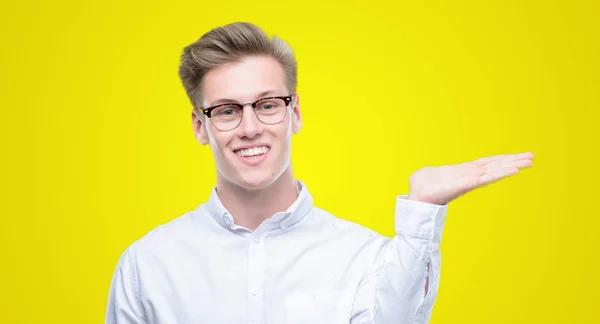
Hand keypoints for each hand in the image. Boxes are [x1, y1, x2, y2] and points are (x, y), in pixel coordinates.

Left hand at [406, 152, 533, 204]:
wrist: (416, 197)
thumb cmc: (422, 187)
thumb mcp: (430, 174)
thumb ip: (435, 173)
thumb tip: (431, 174)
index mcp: (464, 172)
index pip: (487, 163)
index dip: (502, 160)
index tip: (517, 157)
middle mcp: (470, 176)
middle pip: (496, 166)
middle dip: (513, 161)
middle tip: (532, 158)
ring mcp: (470, 180)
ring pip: (495, 171)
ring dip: (512, 166)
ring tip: (528, 162)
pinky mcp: (466, 184)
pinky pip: (486, 178)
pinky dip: (500, 173)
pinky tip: (513, 169)